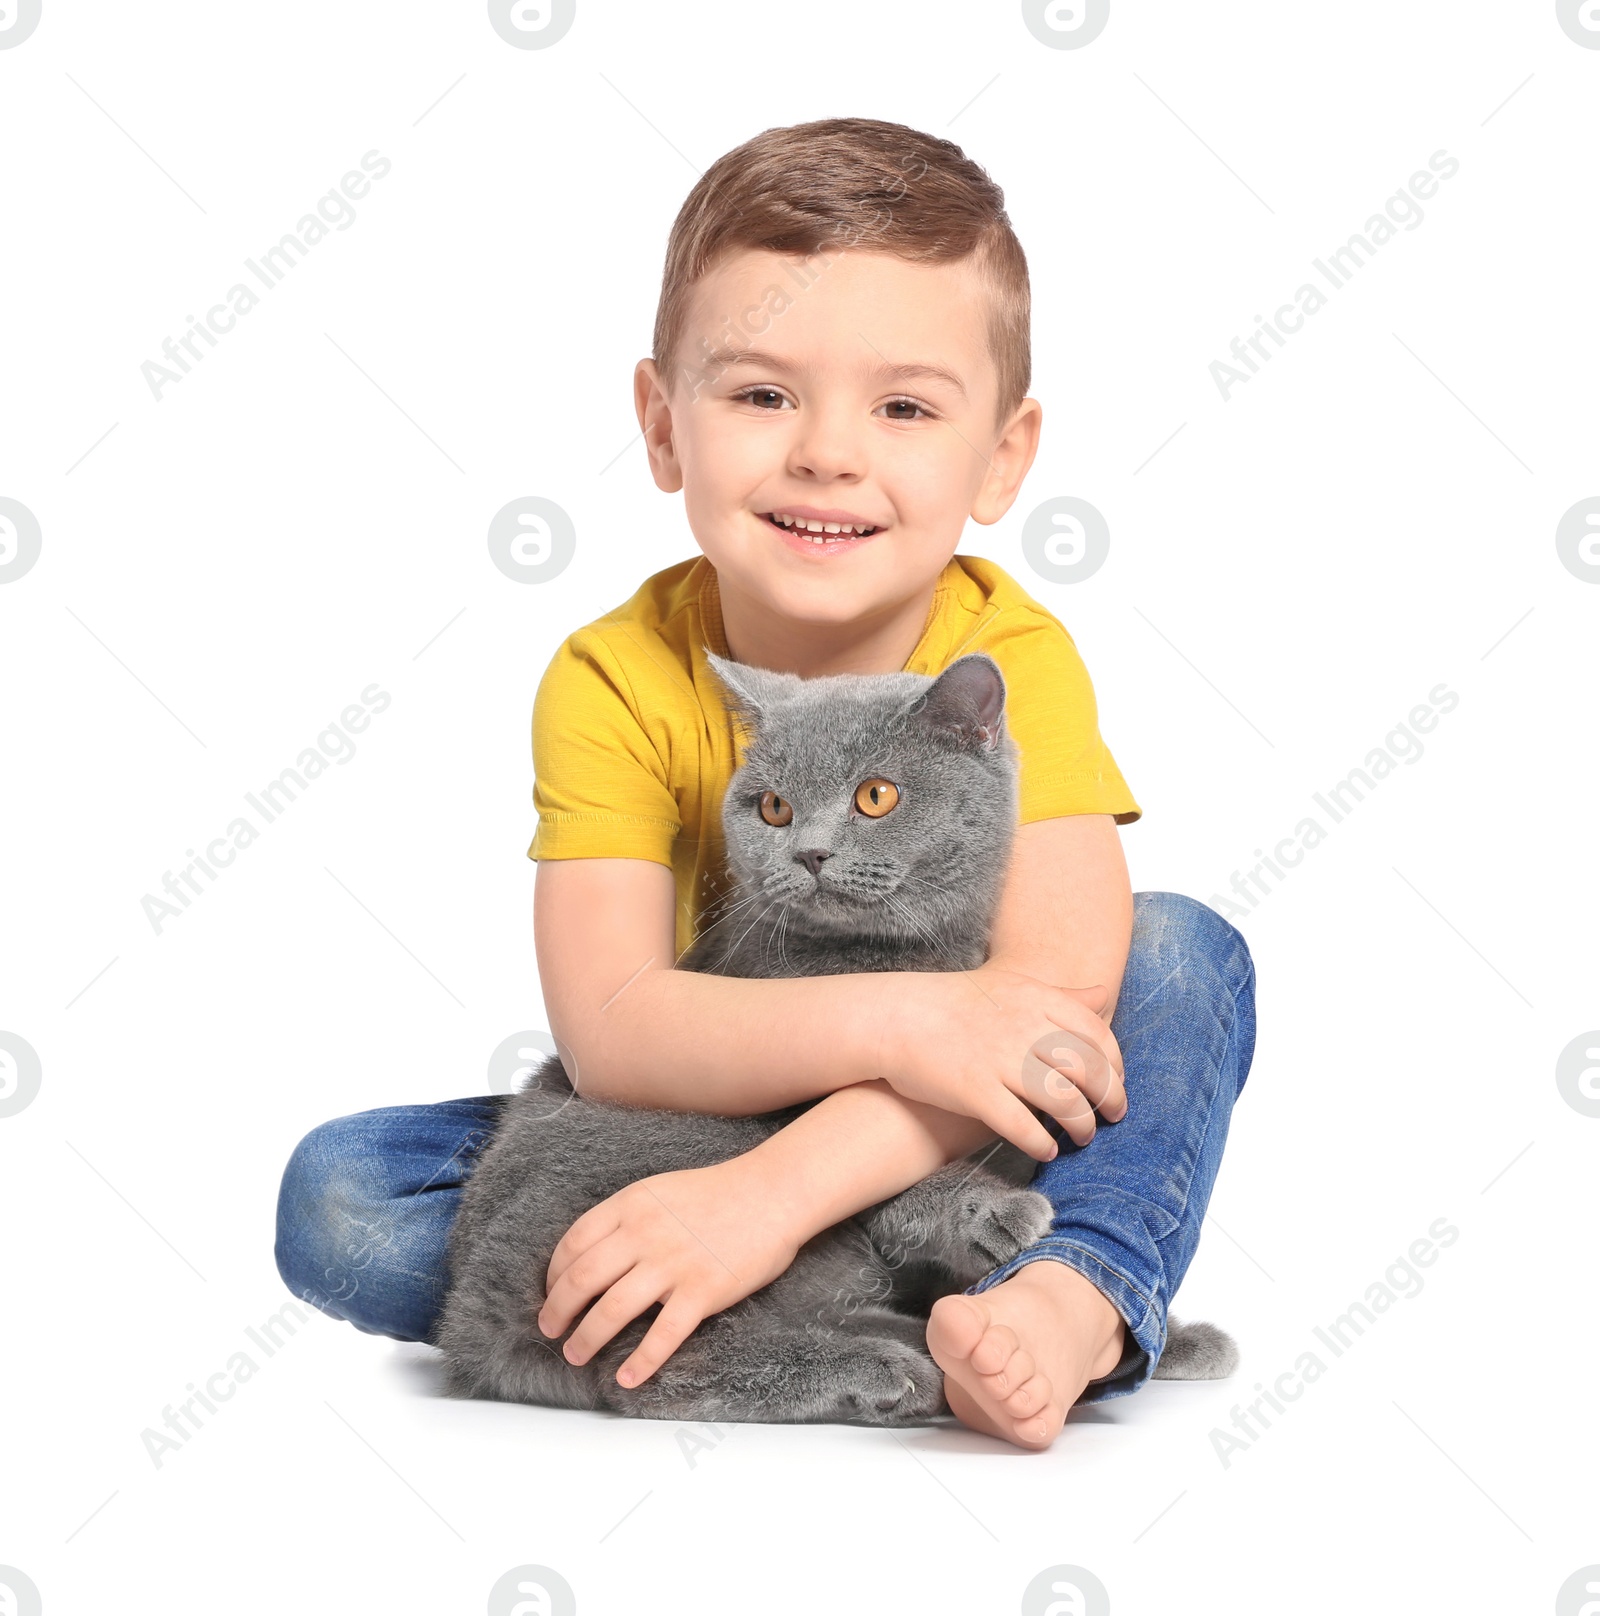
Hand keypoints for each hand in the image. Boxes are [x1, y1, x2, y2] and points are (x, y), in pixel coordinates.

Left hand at [536, 1157, 799, 1387]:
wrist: (772, 1193)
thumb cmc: (719, 1192)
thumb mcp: (660, 1190)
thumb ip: (626, 1218)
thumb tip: (593, 1255)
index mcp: (631, 1205)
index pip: (573, 1244)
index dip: (553, 1274)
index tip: (551, 1293)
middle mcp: (644, 1234)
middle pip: (582, 1280)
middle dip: (558, 1311)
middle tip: (551, 1331)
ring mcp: (673, 1264)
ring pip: (611, 1311)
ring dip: (587, 1339)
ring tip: (576, 1355)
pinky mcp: (702, 1292)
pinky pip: (663, 1336)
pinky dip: (641, 1362)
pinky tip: (626, 1378)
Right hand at [876, 965, 1126, 1160]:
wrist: (897, 1017)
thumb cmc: (958, 1005)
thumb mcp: (1014, 986)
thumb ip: (1061, 995)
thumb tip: (1105, 994)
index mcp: (1036, 999)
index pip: (1098, 1036)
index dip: (1116, 1066)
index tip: (1117, 1084)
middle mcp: (1023, 1027)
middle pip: (1088, 1070)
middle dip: (1109, 1099)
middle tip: (1113, 1117)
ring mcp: (998, 1059)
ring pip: (1062, 1100)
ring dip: (1081, 1125)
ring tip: (1082, 1137)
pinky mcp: (974, 1090)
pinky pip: (1021, 1125)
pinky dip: (1041, 1143)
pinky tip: (1047, 1151)